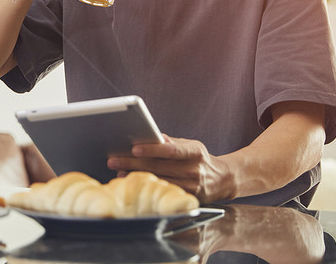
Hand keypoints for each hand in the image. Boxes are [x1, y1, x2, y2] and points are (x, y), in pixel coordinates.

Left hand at [107, 135, 232, 202]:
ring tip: (118, 173)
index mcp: (195, 152)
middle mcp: (193, 170)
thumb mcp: (191, 145)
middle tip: (113, 161)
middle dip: (133, 163)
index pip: (171, 150)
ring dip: (136, 177)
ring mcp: (191, 187)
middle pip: (158, 167)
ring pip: (158, 181)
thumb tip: (151, 136)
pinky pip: (163, 192)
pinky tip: (134, 184)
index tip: (134, 148)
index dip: (152, 149)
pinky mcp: (186, 199)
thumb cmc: (200, 159)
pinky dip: (147, 187)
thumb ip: (171, 142)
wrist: (223, 180)